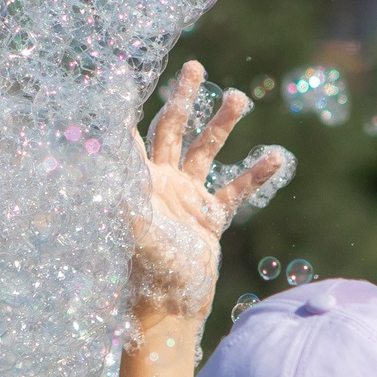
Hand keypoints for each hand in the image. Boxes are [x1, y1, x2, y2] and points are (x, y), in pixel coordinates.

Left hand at [128, 62, 283, 323]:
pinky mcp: (208, 220)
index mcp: (137, 181)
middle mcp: (160, 184)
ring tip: (239, 97)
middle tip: (194, 66)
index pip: (132, 132)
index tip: (126, 69)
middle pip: (172, 130)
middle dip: (183, 98)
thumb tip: (101, 149)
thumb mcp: (134, 223)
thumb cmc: (145, 271)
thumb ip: (123, 186)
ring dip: (222, 125)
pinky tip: (275, 155)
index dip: (129, 103)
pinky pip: (234, 191)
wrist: (168, 310)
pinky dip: (254, 174)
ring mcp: (185, 200)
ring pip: (206, 152)